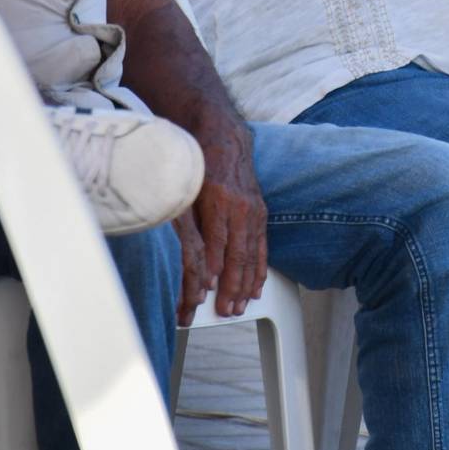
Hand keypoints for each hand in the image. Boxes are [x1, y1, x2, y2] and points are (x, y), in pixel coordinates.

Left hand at [174, 116, 266, 323]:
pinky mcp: (261, 214)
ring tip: (241, 306)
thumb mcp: (186, 188)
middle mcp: (241, 207)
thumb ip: (188, 221)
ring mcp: (254, 211)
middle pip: (238, 253)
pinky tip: (257, 288)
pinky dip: (260, 270)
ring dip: (247, 284)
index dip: (214, 268)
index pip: (217, 241)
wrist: (224, 138)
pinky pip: (262, 247)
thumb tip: (190, 256)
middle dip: (233, 285)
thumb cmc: (198, 164)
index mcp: (218, 199)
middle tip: (228, 310)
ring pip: (252, 254)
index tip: (209, 291)